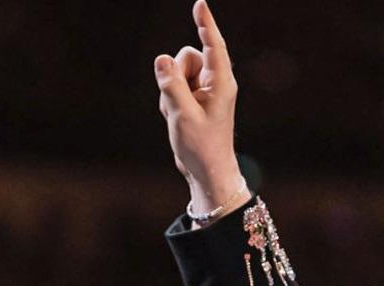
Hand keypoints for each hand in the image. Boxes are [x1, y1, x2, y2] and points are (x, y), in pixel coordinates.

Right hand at [153, 0, 246, 214]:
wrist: (206, 171)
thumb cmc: (201, 146)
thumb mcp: (182, 115)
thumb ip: (171, 85)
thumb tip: (162, 58)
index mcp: (221, 83)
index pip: (213, 45)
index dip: (205, 24)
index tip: (200, 4)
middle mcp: (214, 83)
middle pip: (186, 56)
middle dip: (175, 73)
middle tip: (178, 100)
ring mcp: (203, 91)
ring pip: (176, 72)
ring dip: (169, 91)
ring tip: (178, 115)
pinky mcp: (192, 100)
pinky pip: (172, 87)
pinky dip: (168, 101)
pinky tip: (176, 119)